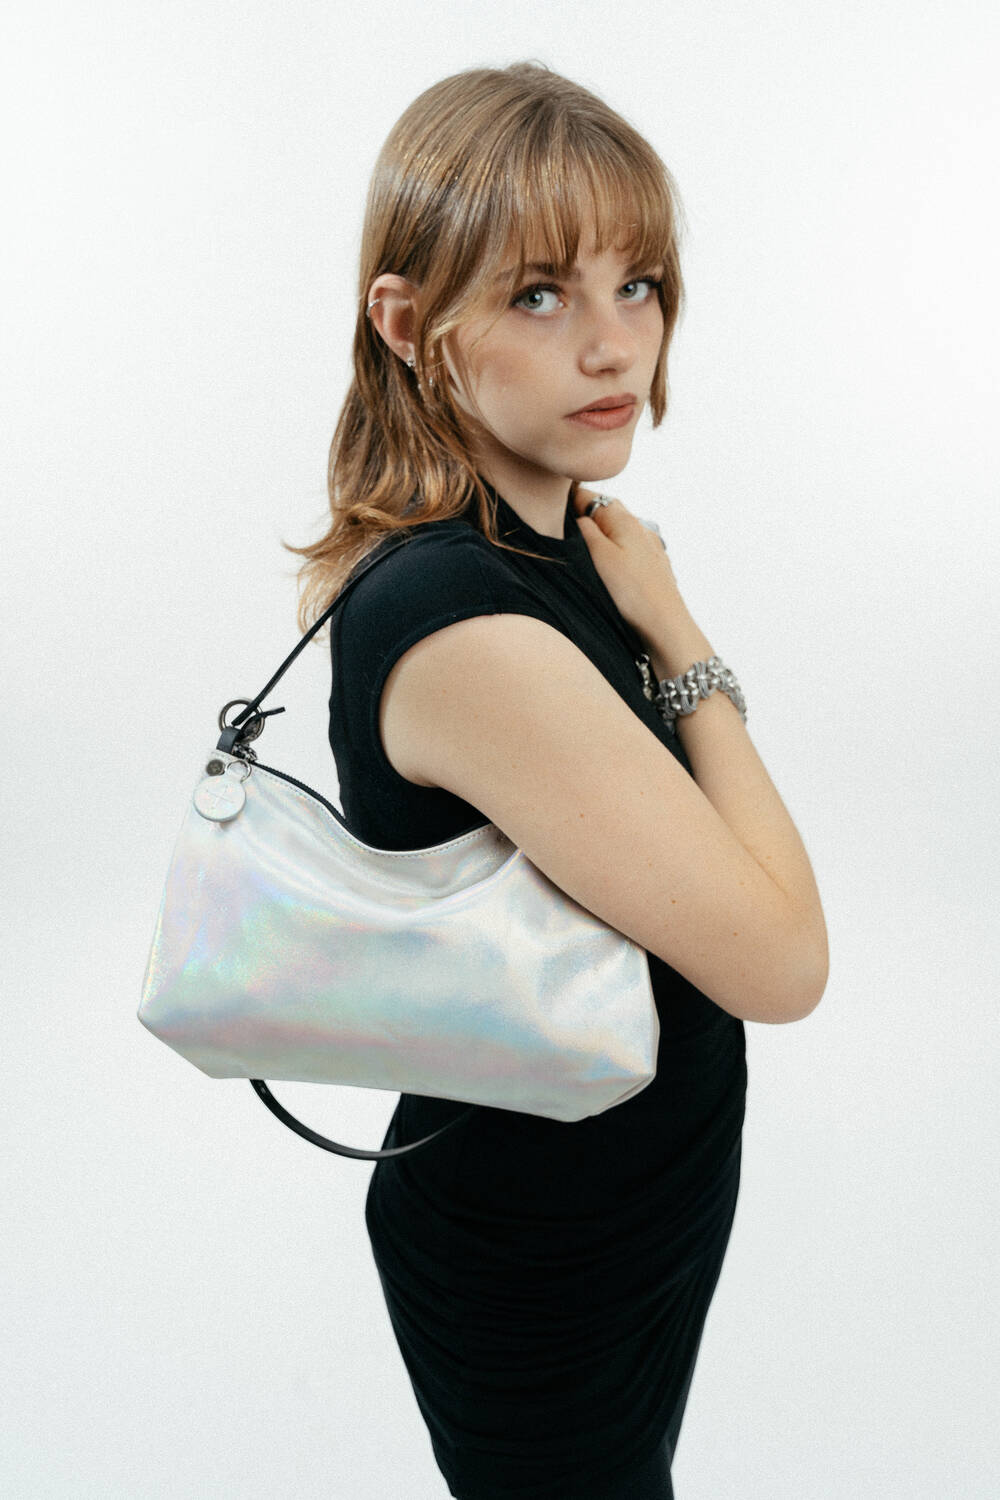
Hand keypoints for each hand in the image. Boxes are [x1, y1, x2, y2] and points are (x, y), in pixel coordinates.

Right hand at [574, 488, 684, 643]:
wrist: (665, 623)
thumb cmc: (632, 592)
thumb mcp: (599, 557)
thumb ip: (585, 530)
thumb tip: (578, 515)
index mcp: (624, 520)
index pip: (589, 496)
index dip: (569, 502)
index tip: (554, 515)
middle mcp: (640, 527)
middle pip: (606, 510)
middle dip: (586, 517)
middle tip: (567, 535)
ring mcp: (650, 545)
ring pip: (618, 530)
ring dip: (602, 536)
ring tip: (588, 556)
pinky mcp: (654, 564)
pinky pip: (629, 548)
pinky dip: (616, 552)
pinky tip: (611, 570)